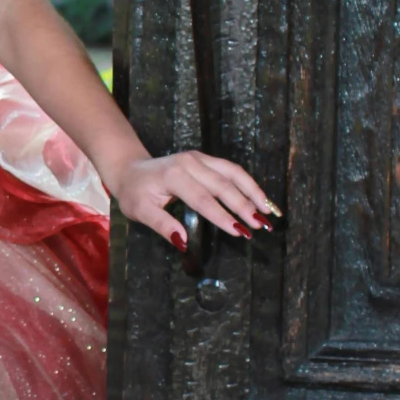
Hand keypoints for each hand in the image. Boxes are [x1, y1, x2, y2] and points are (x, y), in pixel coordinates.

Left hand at [110, 150, 278, 248]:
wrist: (131, 169)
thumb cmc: (135, 193)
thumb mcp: (140, 212)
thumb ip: (162, 226)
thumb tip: (183, 242)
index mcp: (174, 176)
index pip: (203, 199)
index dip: (222, 216)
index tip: (240, 232)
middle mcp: (190, 162)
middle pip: (223, 185)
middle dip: (244, 207)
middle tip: (261, 226)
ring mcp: (200, 158)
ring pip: (233, 173)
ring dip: (253, 192)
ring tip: (268, 212)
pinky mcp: (206, 158)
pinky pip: (231, 170)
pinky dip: (248, 184)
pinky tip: (260, 198)